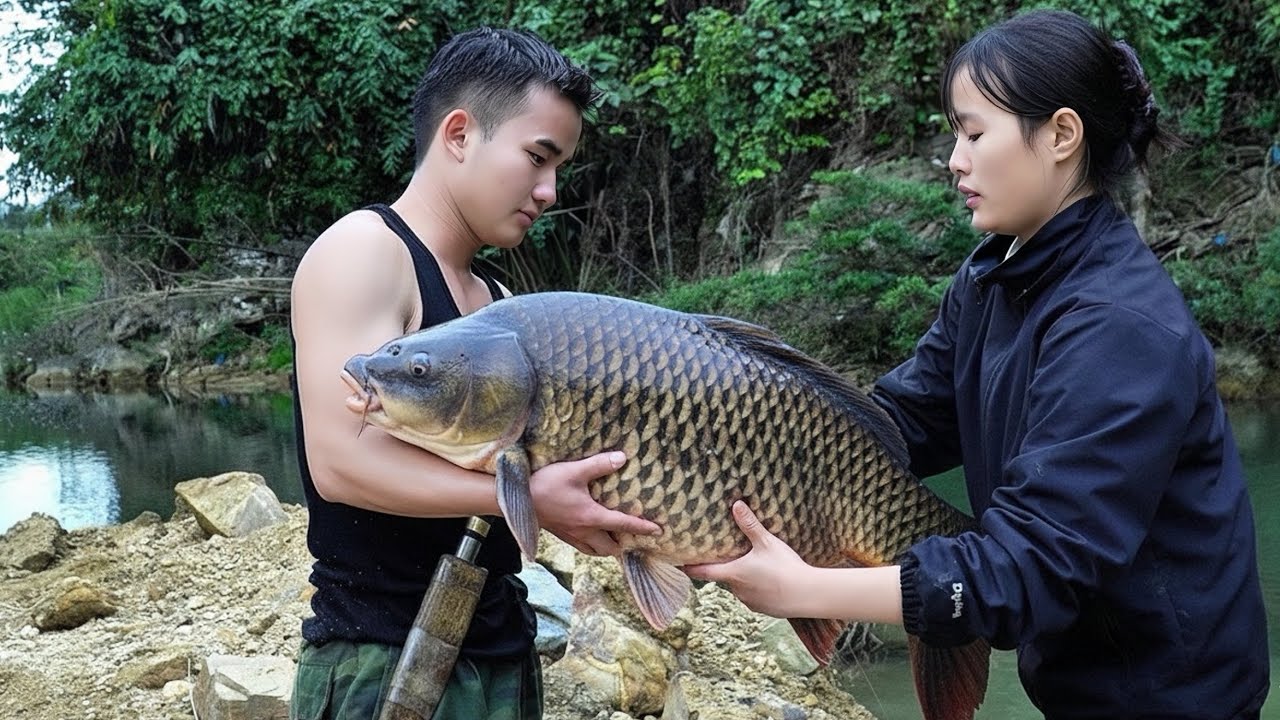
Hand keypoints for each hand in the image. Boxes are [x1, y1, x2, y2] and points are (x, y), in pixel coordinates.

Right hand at [530, 451, 661, 556]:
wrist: (516, 500)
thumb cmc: (546, 485)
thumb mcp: (574, 471)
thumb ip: (599, 464)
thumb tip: (622, 458)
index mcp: (591, 517)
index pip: (623, 525)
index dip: (642, 528)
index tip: (658, 531)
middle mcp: (584, 532)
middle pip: (610, 548)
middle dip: (624, 545)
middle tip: (634, 536)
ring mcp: (571, 536)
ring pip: (596, 551)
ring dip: (608, 547)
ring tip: (615, 538)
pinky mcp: (561, 535)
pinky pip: (583, 547)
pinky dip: (593, 545)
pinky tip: (591, 533)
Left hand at [683, 501, 813, 617]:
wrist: (807, 595)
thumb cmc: (784, 567)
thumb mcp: (766, 542)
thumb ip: (750, 525)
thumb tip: (736, 505)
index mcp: (733, 573)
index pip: (703, 572)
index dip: (690, 568)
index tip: (679, 566)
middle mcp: (737, 590)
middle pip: (725, 578)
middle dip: (727, 568)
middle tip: (732, 557)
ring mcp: (750, 602)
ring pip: (741, 588)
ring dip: (744, 579)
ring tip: (757, 568)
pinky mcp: (764, 609)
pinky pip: (755, 597)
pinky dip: (758, 589)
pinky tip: (771, 581)